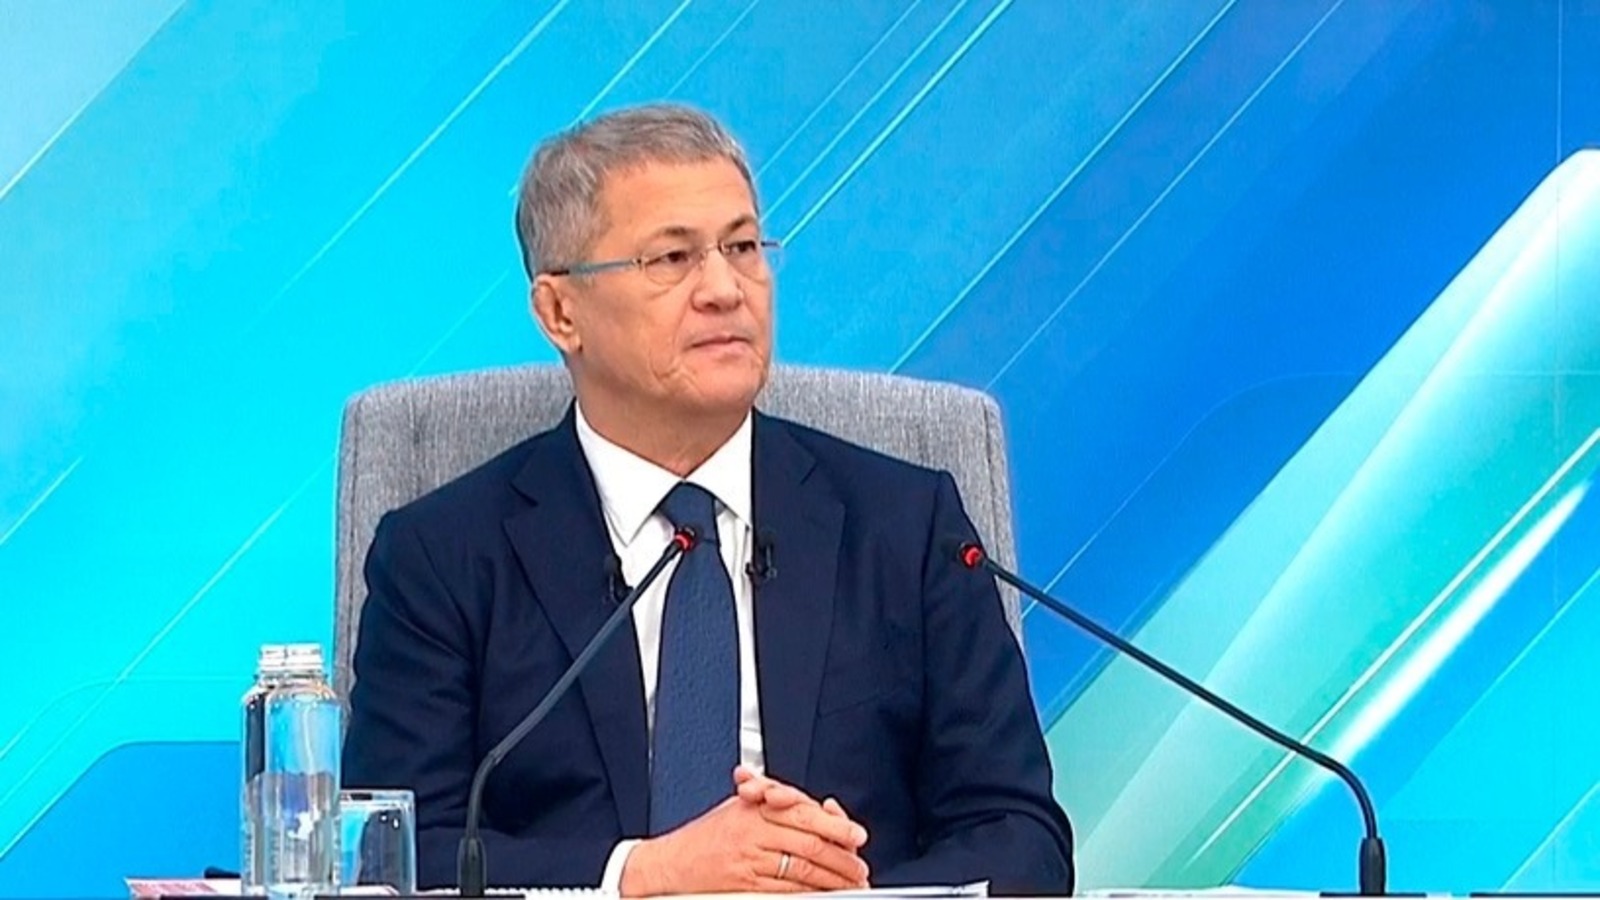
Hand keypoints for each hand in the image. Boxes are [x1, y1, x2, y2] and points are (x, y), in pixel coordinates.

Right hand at [619, 770, 869, 895]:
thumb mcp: (737, 808)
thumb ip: (774, 803)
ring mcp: (749, 862)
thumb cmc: (704, 836)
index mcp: (753, 809)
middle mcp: (752, 834)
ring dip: (831, 879)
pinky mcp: (744, 886)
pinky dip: (808, 894)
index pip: (803, 814)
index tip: (855, 834)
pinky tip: (822, 895)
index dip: (834, 824)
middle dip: (840, 856)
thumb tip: (818, 807)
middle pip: (808, 843)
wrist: (669, 865)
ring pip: (801, 870)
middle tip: (859, 866)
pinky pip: (784, 891)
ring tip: (849, 883)